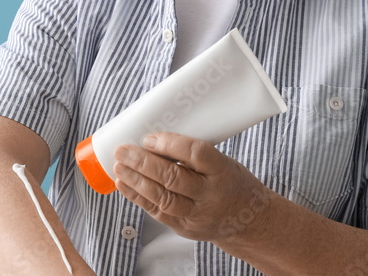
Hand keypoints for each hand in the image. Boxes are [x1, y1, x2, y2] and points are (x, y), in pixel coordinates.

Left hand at [112, 132, 270, 243]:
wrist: (247, 221)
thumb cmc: (231, 182)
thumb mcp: (223, 162)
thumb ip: (193, 154)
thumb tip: (153, 138)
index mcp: (223, 170)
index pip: (196, 154)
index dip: (170, 145)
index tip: (149, 138)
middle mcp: (211, 195)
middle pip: (173, 178)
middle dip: (143, 163)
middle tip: (123, 150)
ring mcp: (198, 215)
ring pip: (162, 198)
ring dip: (136, 181)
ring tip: (119, 167)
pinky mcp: (185, 228)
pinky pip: (158, 212)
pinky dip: (138, 197)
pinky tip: (124, 185)